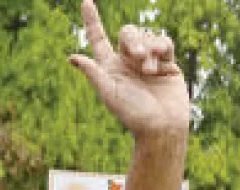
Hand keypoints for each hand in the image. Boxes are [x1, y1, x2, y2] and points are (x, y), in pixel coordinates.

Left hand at [70, 1, 189, 143]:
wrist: (162, 127)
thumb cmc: (133, 114)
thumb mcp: (109, 93)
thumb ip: (93, 73)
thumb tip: (72, 58)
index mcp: (111, 67)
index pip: (99, 39)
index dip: (92, 20)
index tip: (86, 1)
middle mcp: (129, 62)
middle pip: (126, 33)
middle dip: (132, 39)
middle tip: (138, 56)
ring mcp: (149, 61)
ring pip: (146, 36)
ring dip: (147, 48)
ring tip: (149, 69)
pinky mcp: (167, 64)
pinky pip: (163, 42)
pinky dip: (161, 46)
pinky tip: (159, 61)